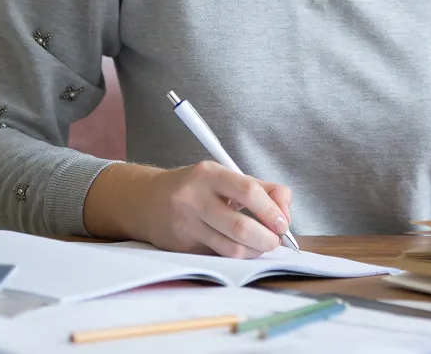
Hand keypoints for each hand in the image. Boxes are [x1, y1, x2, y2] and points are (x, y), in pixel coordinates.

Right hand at [89, 161, 292, 258]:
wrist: (146, 201)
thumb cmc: (195, 187)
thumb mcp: (225, 177)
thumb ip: (262, 189)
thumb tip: (285, 212)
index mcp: (209, 174)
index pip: (248, 192)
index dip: (271, 211)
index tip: (283, 223)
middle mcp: (194, 198)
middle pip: (241, 227)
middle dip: (267, 239)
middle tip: (275, 240)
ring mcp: (185, 225)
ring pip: (231, 249)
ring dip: (255, 251)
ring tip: (261, 245)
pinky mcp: (181, 248)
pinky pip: (218, 256)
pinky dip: (236, 255)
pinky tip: (239, 247)